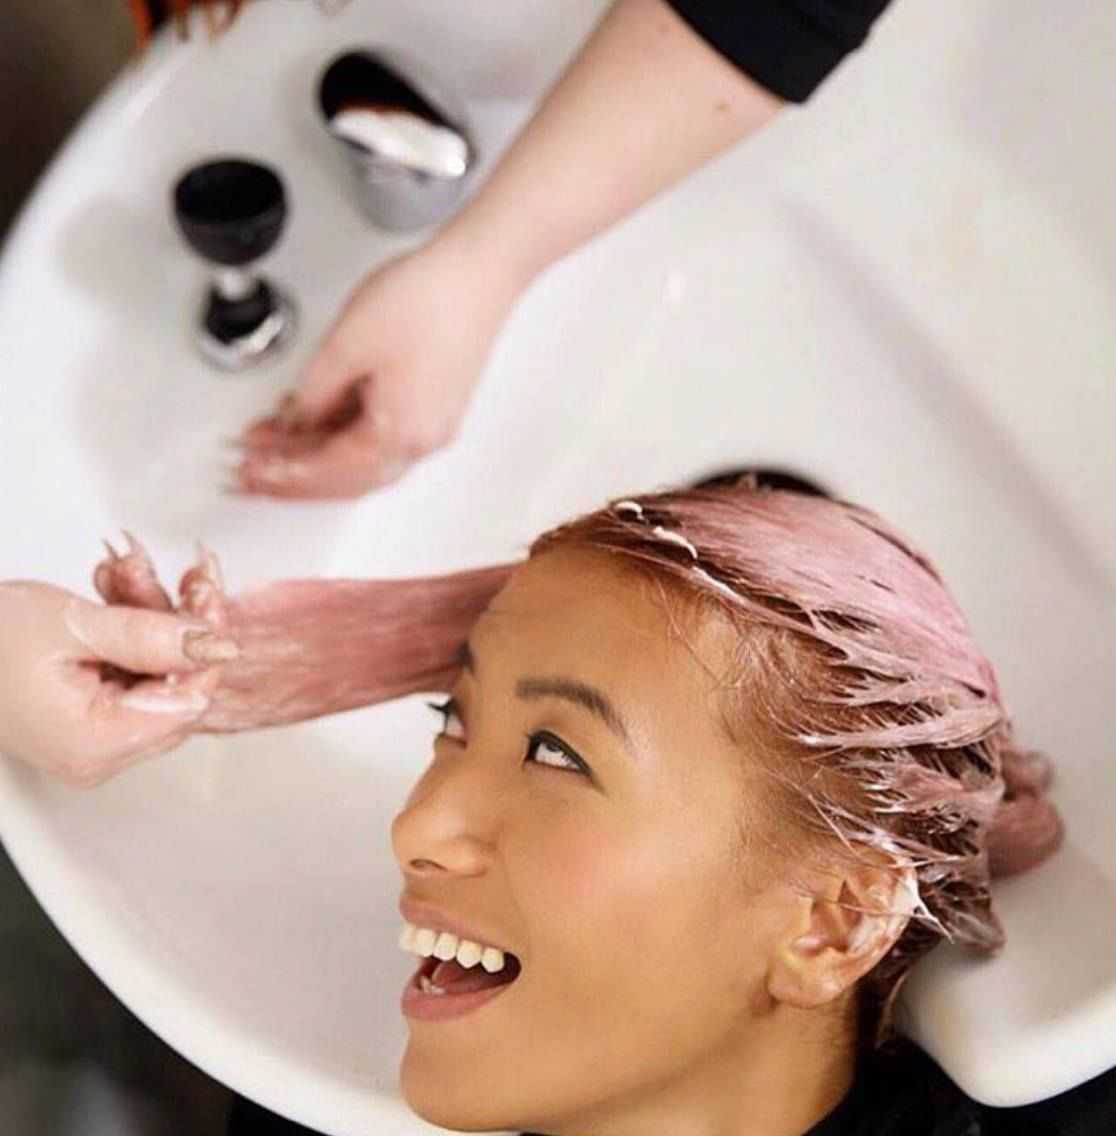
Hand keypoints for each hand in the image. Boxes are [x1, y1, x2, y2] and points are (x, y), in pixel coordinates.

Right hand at [0, 541, 238, 786]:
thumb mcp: (75, 626)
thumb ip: (152, 637)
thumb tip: (215, 645)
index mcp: (97, 744)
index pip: (188, 701)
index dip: (204, 647)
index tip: (208, 596)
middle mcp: (99, 754)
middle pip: (177, 686)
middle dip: (181, 624)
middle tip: (189, 576)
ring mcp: (93, 738)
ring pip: (157, 672)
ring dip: (153, 616)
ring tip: (129, 572)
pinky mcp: (87, 716)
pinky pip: (132, 670)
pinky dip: (131, 629)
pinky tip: (116, 591)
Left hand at [232, 239, 518, 498]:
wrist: (478, 271)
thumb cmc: (428, 299)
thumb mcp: (346, 344)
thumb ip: (313, 393)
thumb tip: (294, 423)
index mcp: (400, 434)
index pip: (331, 470)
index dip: (284, 472)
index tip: (251, 470)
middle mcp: (422, 442)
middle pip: (348, 478)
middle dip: (297, 475)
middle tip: (254, 471)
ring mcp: (431, 427)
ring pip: (363, 460)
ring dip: (317, 454)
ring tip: (273, 441)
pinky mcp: (434, 408)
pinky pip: (380, 437)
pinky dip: (343, 435)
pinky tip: (314, 422)